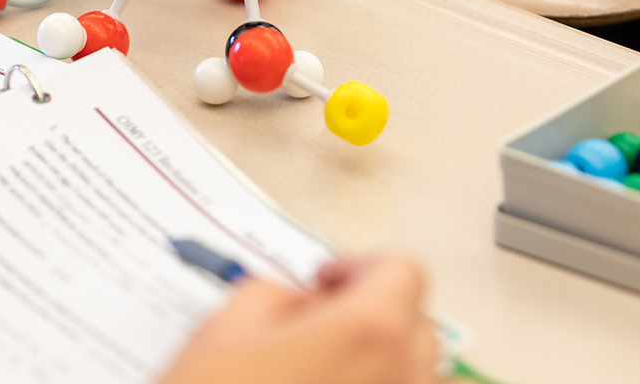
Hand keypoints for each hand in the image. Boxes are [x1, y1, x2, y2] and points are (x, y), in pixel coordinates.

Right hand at [157, 254, 444, 383]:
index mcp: (369, 332)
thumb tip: (291, 302)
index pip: (401, 270)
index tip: (326, 281)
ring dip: (377, 363)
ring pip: (413, 375)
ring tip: (319, 371)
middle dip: (371, 313)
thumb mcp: (223, 329)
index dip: (359, 265)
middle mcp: (401, 378)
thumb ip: (273, 294)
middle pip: (416, 324)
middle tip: (316, 323)